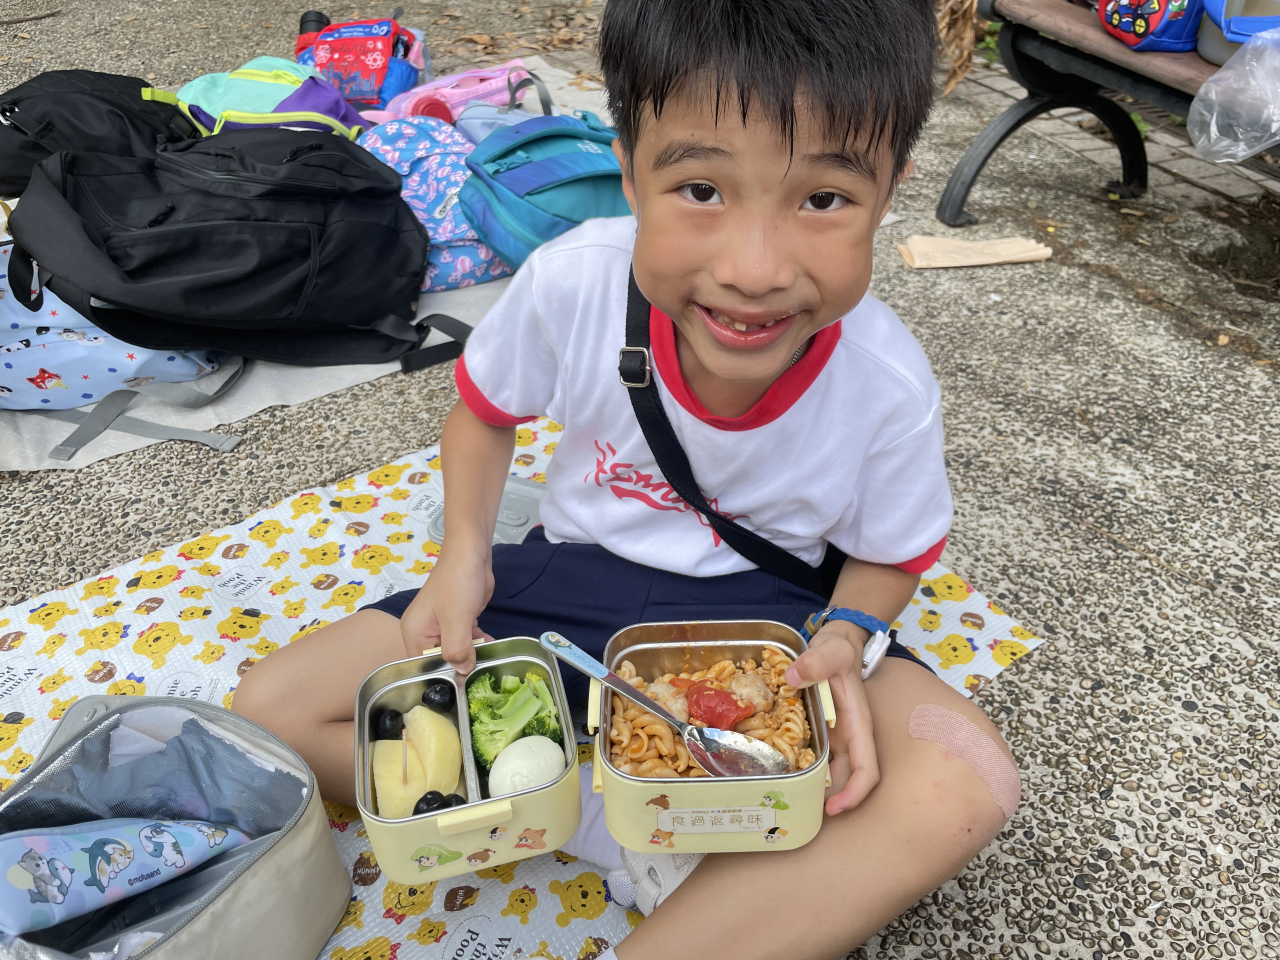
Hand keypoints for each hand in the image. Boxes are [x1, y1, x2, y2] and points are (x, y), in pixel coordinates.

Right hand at [400, 543, 494, 673]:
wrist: (471, 552)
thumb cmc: (458, 583)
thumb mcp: (457, 619)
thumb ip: (457, 649)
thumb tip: (463, 672)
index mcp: (414, 633)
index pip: (423, 667)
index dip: (443, 676)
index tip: (463, 683)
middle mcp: (424, 632)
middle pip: (440, 661)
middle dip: (459, 666)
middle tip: (480, 673)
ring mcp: (441, 626)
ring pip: (455, 651)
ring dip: (471, 655)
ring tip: (488, 658)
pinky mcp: (457, 620)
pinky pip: (465, 640)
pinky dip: (476, 643)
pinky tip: (489, 644)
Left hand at [785, 621, 879, 815]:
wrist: (838, 642)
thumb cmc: (839, 648)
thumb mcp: (830, 650)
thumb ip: (815, 662)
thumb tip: (793, 677)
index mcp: (857, 723)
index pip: (867, 769)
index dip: (854, 793)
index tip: (834, 808)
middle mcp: (849, 735)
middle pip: (847, 778)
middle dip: (830, 800)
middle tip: (798, 812)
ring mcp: (837, 735)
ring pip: (831, 772)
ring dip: (816, 788)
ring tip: (788, 800)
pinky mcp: (824, 730)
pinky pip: (818, 757)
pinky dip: (805, 769)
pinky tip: (782, 773)